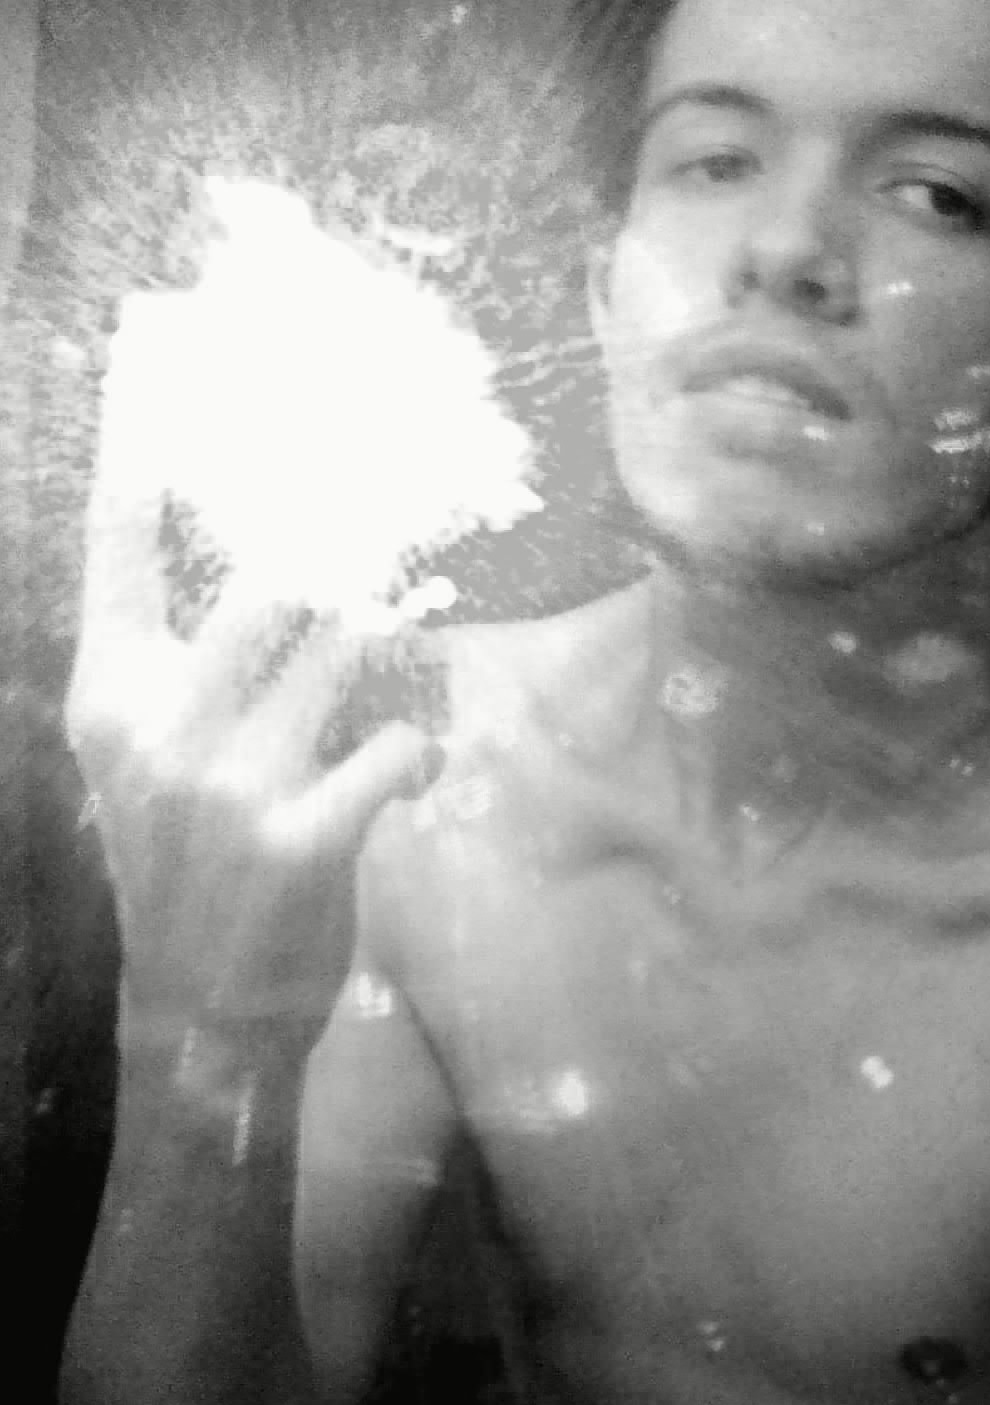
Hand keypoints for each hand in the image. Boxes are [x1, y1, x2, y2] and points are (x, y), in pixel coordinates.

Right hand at [65, 293, 441, 1070]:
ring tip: (421, 618)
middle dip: (337, 529)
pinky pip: (397, 745)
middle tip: (392, 481)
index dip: (140, 448)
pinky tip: (412, 771)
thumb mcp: (150, 762)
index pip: (118, 546)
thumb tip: (280, 574)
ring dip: (397, 633)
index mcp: (110, 695)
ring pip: (341, 646)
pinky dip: (419, 750)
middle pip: (264, 577)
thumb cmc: (186, 868)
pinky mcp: (305, 836)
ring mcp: (232, 781)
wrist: (199, 1009)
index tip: (160, 353)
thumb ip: (184, 667)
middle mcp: (161, 725)